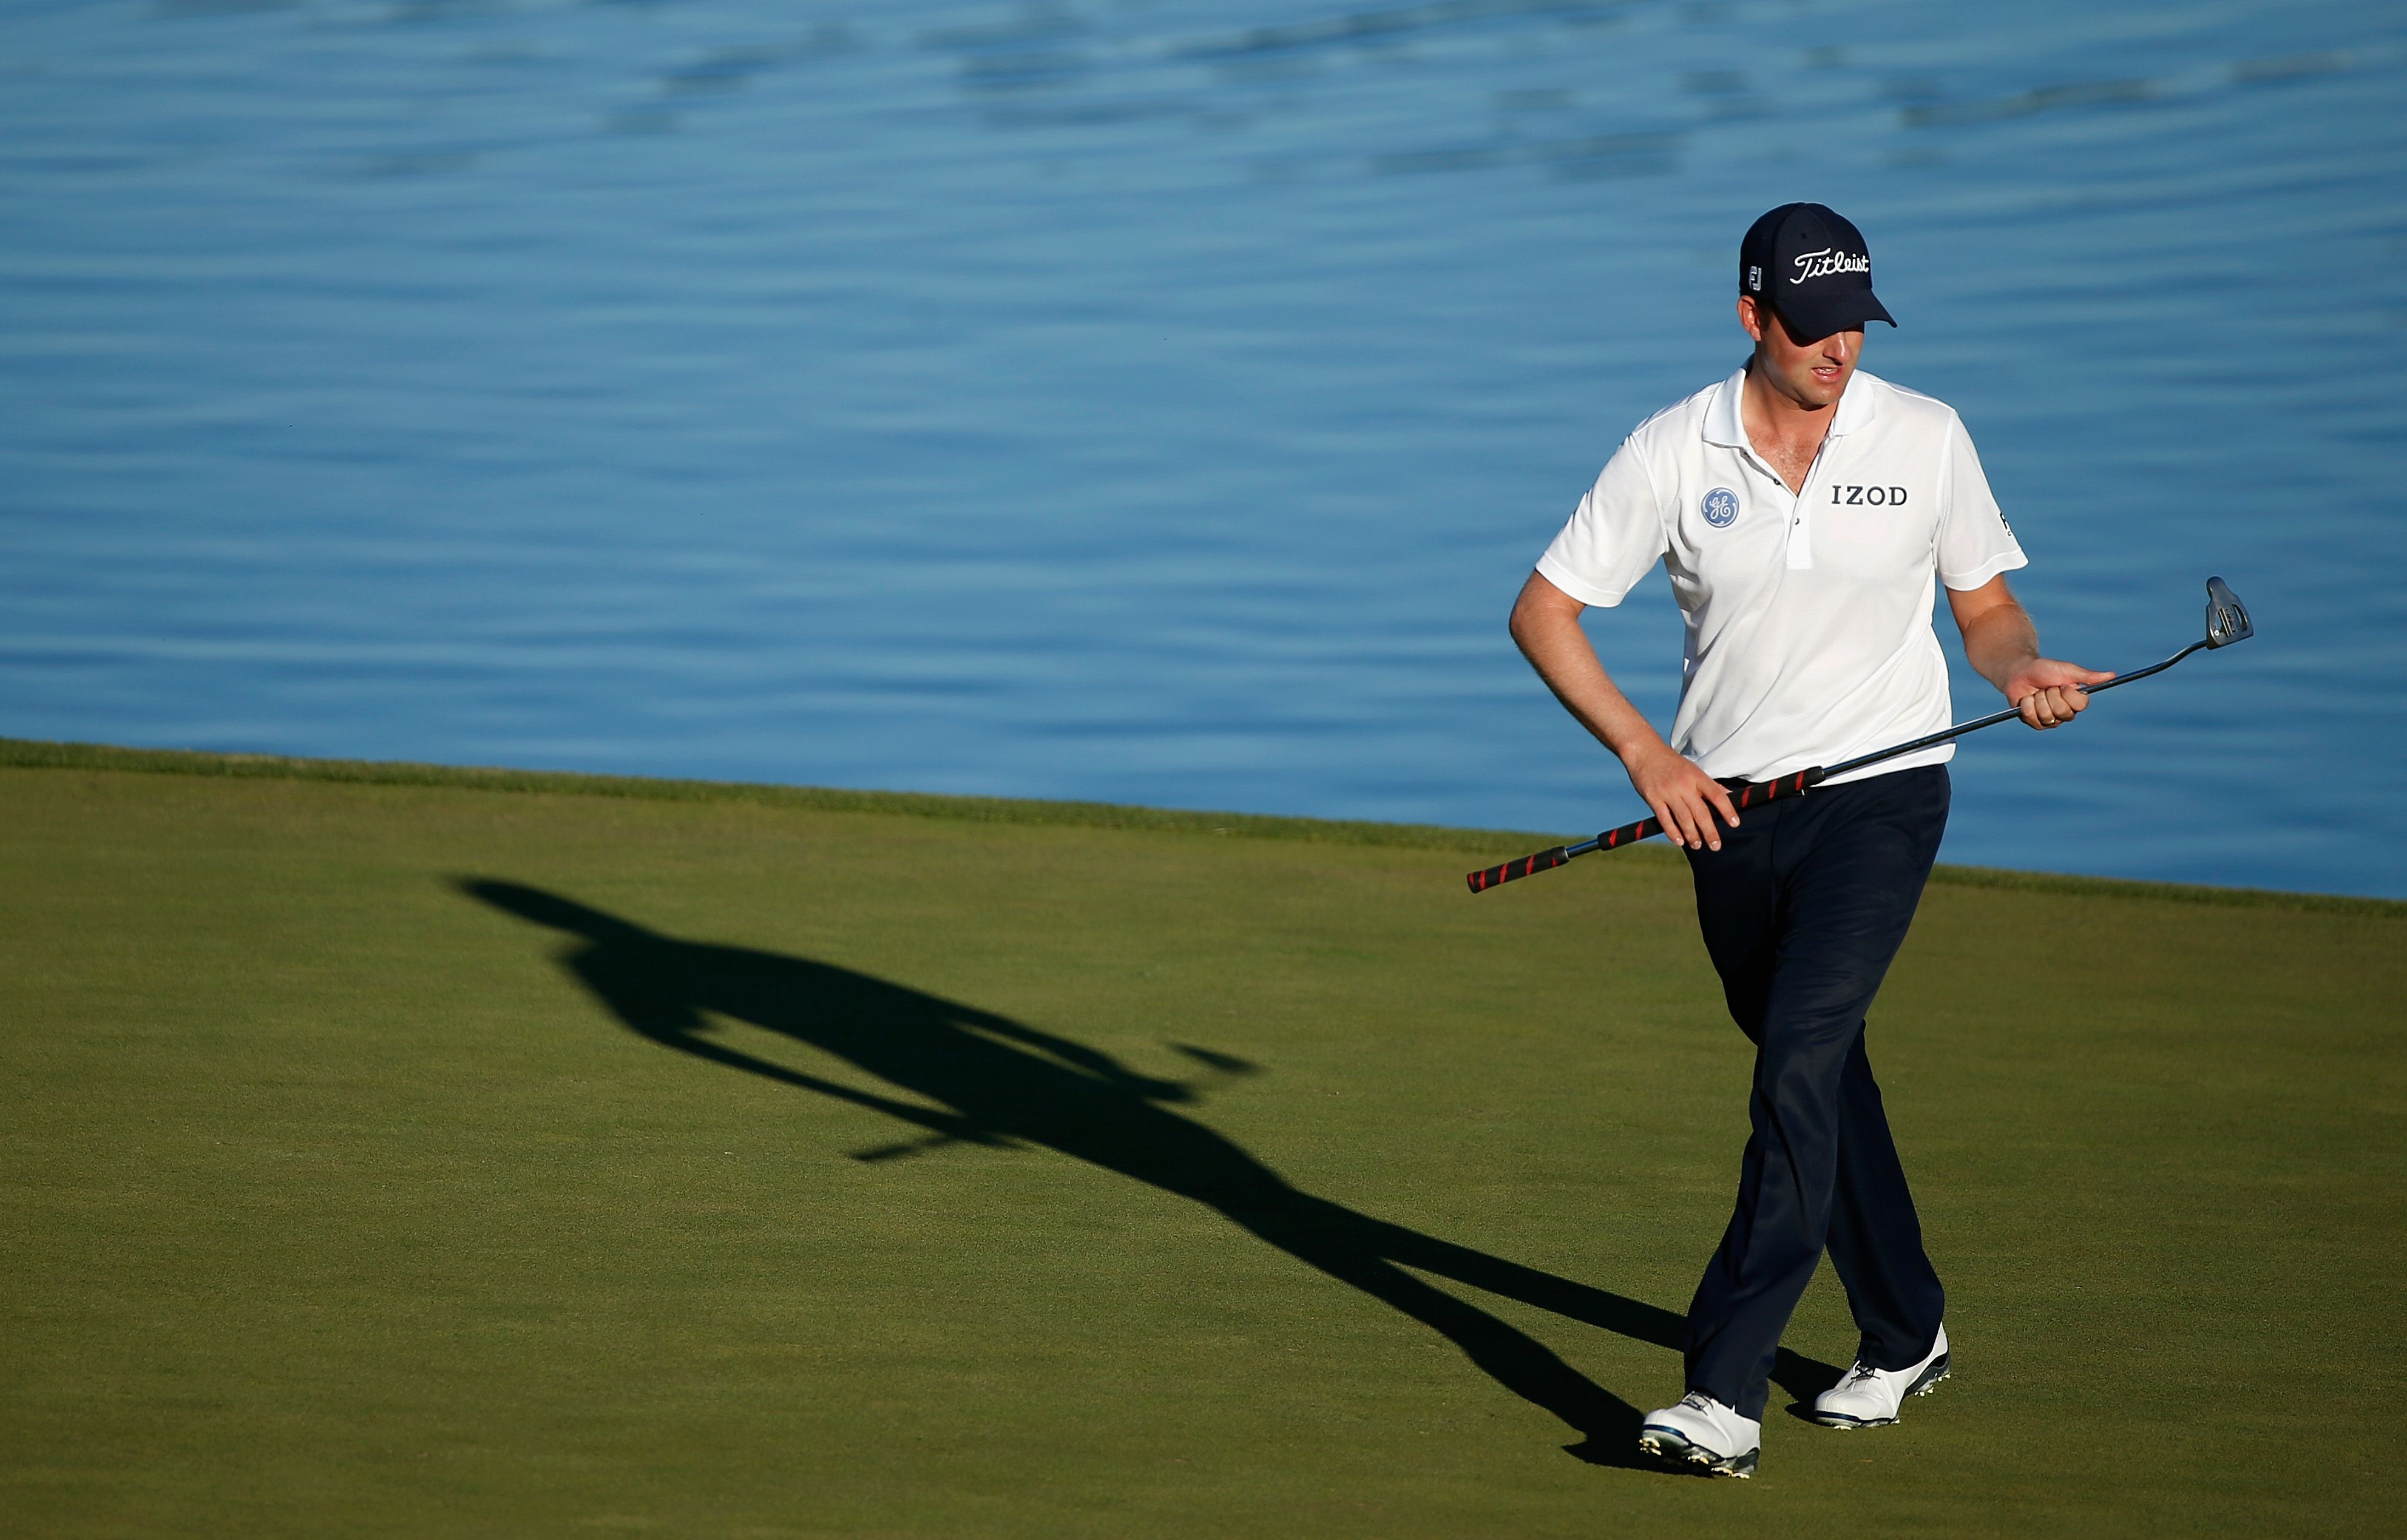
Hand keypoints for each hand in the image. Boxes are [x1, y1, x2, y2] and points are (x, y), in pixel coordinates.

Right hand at [1623, 741, 1739, 850]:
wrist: (1644, 751)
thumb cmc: (1670, 762)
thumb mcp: (1693, 769)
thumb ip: (1710, 785)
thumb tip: (1730, 796)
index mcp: (1696, 776)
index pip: (1717, 795)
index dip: (1727, 810)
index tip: (1734, 823)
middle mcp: (1684, 784)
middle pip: (1701, 812)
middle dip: (1710, 831)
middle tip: (1716, 846)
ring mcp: (1668, 792)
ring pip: (1684, 818)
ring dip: (1692, 835)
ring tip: (1698, 845)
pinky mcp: (1653, 798)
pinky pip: (1665, 819)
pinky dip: (1672, 832)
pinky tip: (1679, 841)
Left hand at [2002, 657, 2114, 728]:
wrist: (2020, 672)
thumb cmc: (2045, 669)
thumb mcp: (2067, 670)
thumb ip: (2088, 676)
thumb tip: (2112, 675)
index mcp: (2076, 701)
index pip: (2080, 704)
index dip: (2069, 694)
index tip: (2063, 684)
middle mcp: (2065, 713)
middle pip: (2062, 711)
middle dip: (2051, 694)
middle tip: (2047, 687)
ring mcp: (2049, 720)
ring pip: (2046, 715)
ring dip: (2038, 698)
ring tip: (2037, 692)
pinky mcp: (2034, 723)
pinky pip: (2031, 717)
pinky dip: (2027, 704)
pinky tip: (2027, 699)